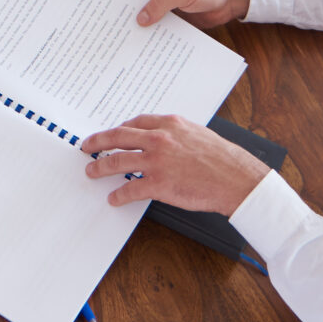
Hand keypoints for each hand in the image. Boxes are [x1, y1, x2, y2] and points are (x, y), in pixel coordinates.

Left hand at [81, 114, 267, 213]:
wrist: (236, 178)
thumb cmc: (223, 159)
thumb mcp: (197, 134)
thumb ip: (177, 133)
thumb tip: (164, 137)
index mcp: (169, 124)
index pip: (134, 123)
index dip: (118, 128)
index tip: (110, 133)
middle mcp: (159, 139)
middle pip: (118, 137)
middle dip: (98, 142)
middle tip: (87, 146)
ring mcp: (157, 161)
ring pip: (118, 161)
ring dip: (101, 167)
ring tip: (92, 171)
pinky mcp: (159, 184)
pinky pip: (131, 189)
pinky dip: (119, 195)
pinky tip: (114, 198)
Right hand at [107, 0, 250, 26]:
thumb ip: (161, 3)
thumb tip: (140, 19)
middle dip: (112, 5)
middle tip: (97, 21)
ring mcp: (160, 1)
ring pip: (137, 10)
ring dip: (129, 20)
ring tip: (114, 36)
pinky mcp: (168, 15)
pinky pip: (152, 23)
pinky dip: (145, 31)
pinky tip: (138, 43)